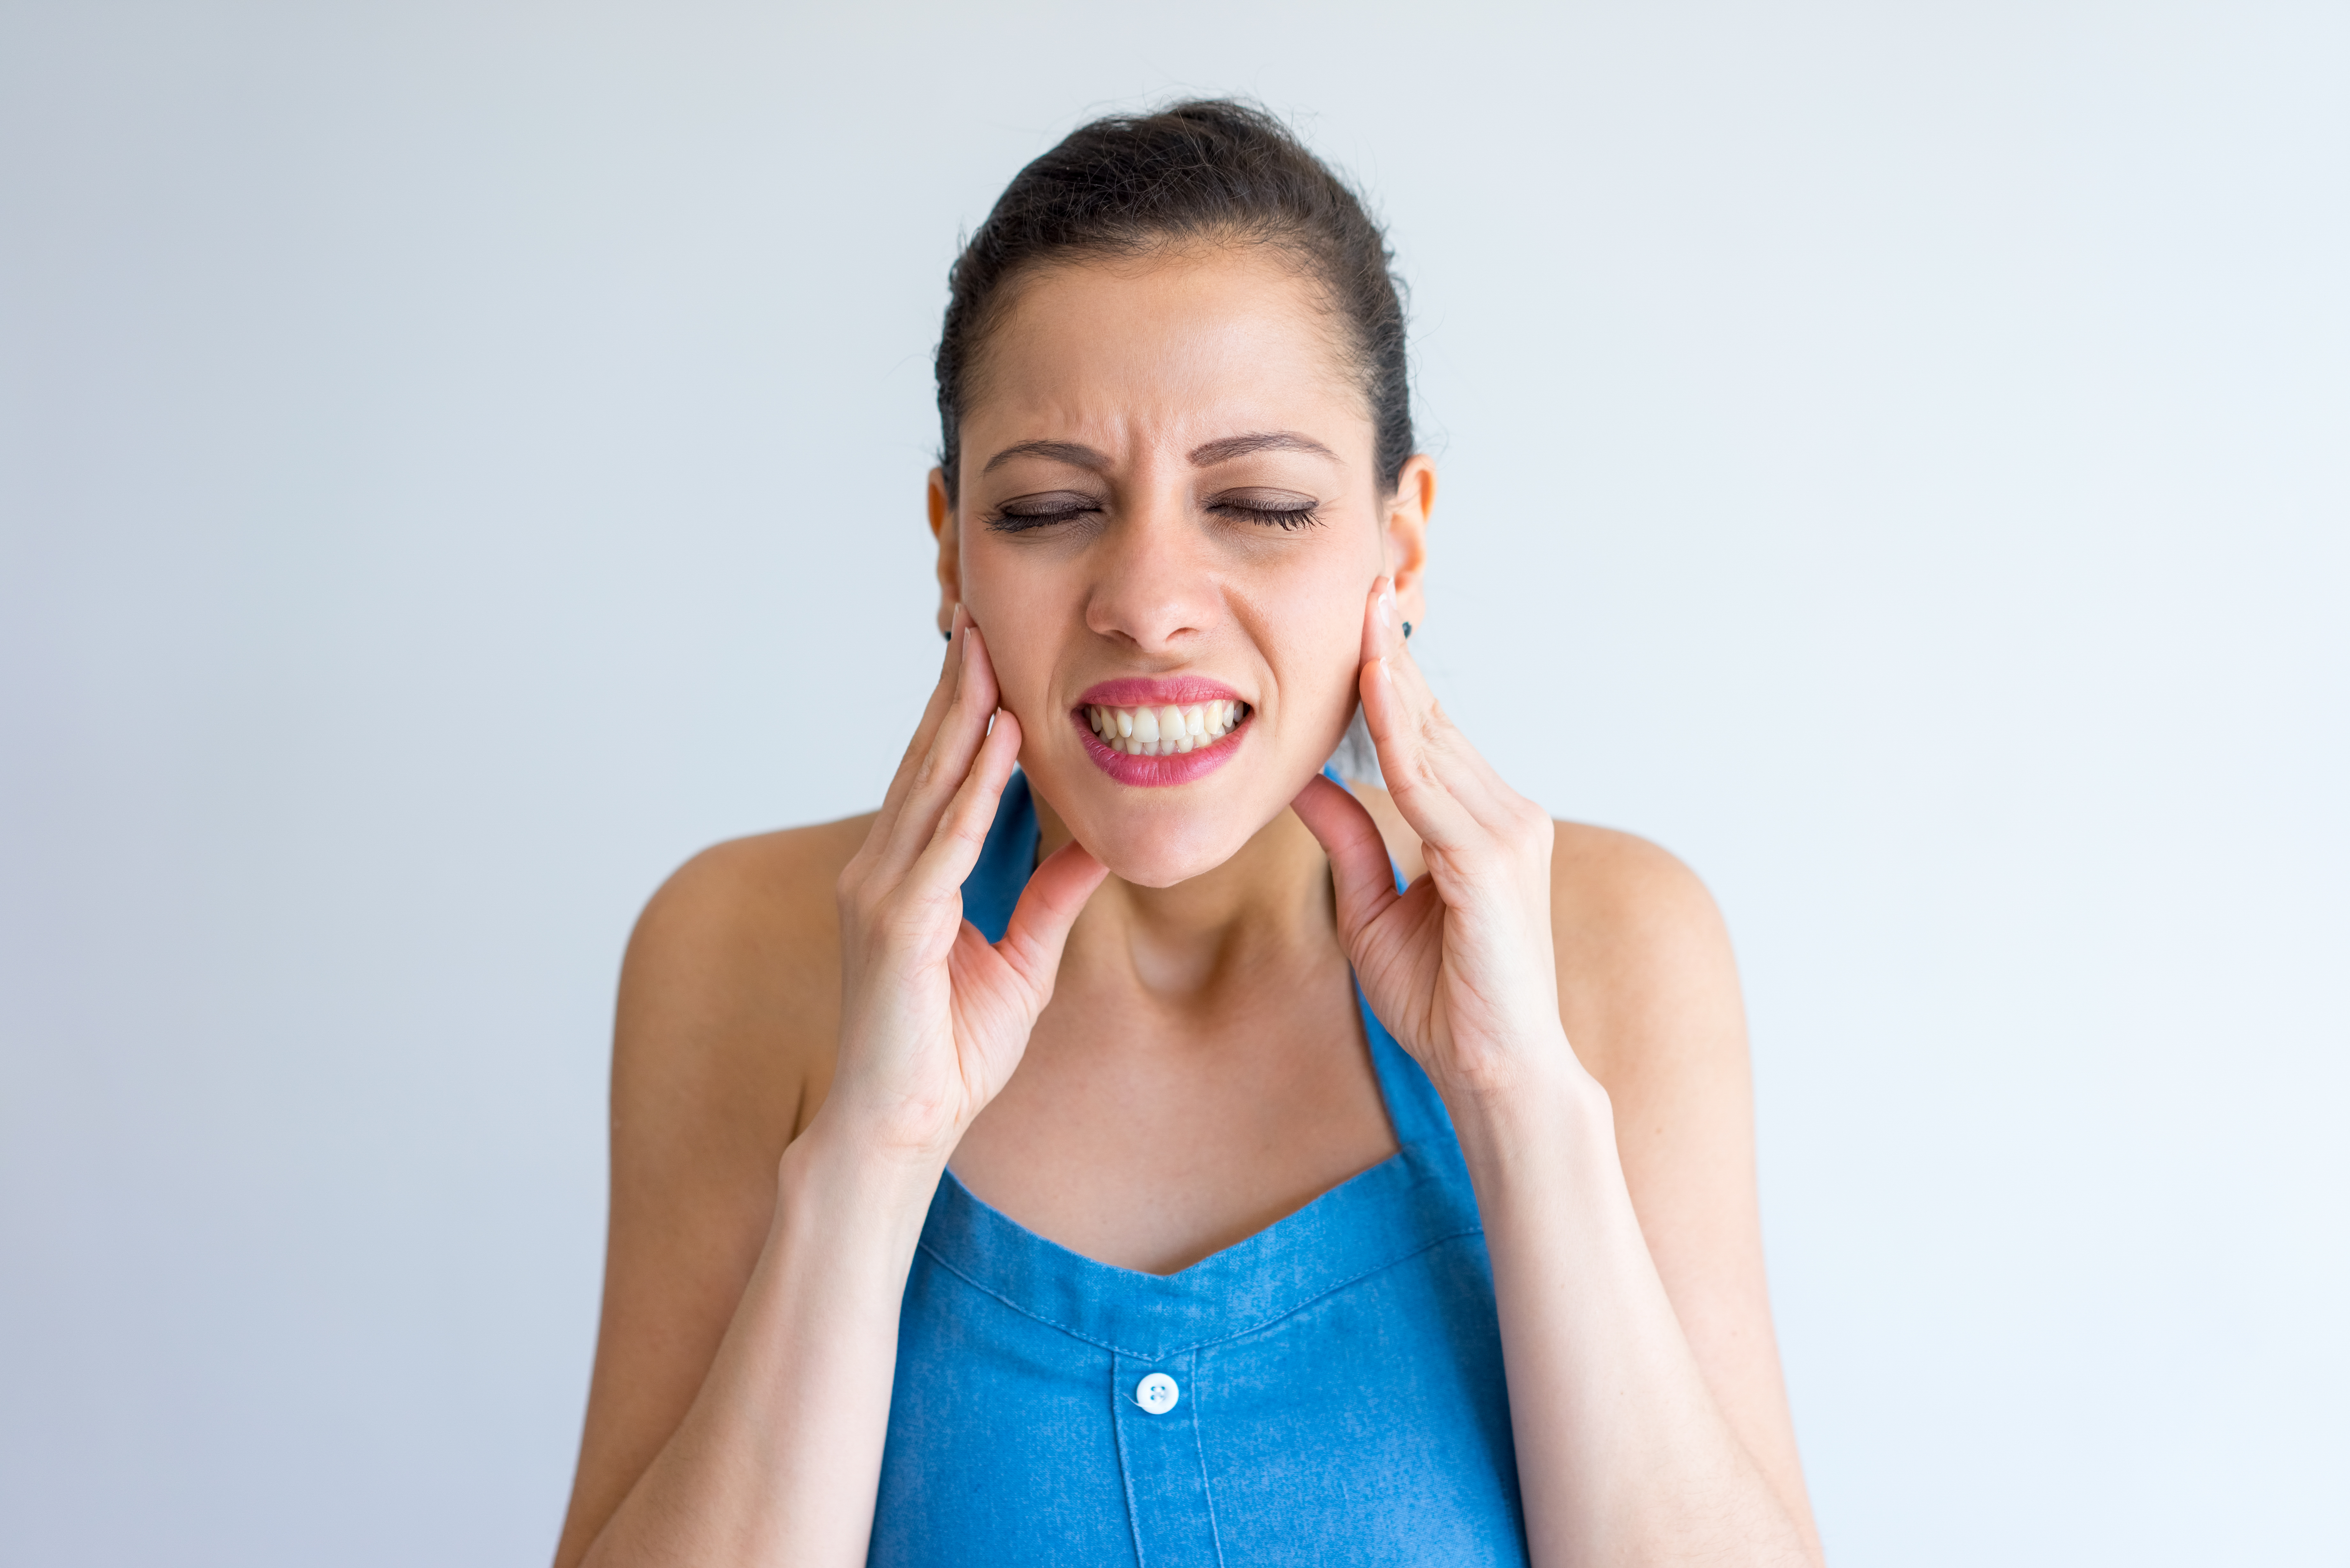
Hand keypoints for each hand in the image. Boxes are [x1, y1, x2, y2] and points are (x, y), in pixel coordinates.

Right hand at [822, 607, 1107, 1164]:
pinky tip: (999, 742)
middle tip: (981, 618)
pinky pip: (943, 842)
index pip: (937, 777)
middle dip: (956, 690)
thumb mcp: (1022, 963)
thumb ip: (1049, 901)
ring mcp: (879, 894)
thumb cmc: (947, 1056)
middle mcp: (880, 871)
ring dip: (962, 716)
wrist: (900, 1129)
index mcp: (904, 877)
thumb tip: (1095, 851)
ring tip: (989, 654)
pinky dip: (971, 788)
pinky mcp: (897, 924)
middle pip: (925, 762)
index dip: (964, 713)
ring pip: (929, 785)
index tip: (992, 655)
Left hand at [1290, 578, 1582, 1105]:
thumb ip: (1347, 840)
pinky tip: (1372, 684)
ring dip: (1393, 674)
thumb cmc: (1443, 1001)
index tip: (1357, 620)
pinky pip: (1432, 781)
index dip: (1390, 677)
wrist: (1494, 1073)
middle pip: (1433, 721)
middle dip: (1393, 653)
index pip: (1426, 736)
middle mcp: (1507, 815)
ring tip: (1359, 611)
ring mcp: (1510, 831)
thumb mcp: (1368, 909)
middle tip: (1358, 583)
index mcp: (1482, 825)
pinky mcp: (1494, 858)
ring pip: (1433, 740)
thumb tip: (1301, 780)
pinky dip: (1399, 730)